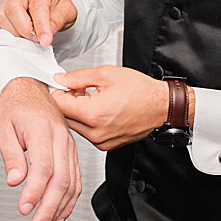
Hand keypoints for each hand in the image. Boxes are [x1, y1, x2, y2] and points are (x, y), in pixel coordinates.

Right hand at [0, 0, 77, 47]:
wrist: (52, 5)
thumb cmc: (58, 6)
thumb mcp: (68, 11)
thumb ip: (59, 19)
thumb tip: (48, 31)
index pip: (37, 6)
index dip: (41, 26)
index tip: (45, 41)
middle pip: (13, 9)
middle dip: (24, 29)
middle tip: (37, 39)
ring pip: (0, 17)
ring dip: (14, 33)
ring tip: (28, 37)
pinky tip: (11, 36)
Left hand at [0, 77, 81, 220]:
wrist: (30, 89)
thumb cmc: (14, 107)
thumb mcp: (2, 127)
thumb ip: (11, 154)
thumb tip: (15, 180)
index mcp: (42, 130)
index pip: (43, 167)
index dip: (35, 191)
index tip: (25, 208)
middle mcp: (60, 139)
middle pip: (61, 179)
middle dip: (49, 207)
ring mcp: (68, 146)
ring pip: (71, 182)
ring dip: (60, 207)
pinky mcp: (70, 152)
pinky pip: (75, 179)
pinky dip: (70, 200)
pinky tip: (60, 214)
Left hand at [52, 66, 168, 150]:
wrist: (161, 106)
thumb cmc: (141, 91)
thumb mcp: (106, 74)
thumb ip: (78, 77)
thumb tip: (61, 79)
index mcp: (93, 114)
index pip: (58, 104)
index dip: (58, 90)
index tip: (62, 84)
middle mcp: (96, 132)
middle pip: (64, 116)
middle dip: (68, 101)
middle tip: (79, 89)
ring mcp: (101, 141)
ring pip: (74, 125)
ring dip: (77, 111)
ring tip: (92, 98)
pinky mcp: (105, 145)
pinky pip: (86, 132)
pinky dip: (87, 121)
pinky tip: (99, 109)